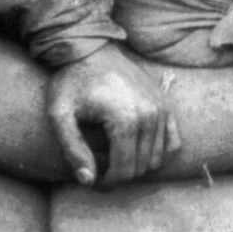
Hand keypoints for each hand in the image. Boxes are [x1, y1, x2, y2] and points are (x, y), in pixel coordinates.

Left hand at [46, 43, 180, 186]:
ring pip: (157, 159)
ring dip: (136, 166)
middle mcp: (150, 116)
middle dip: (119, 175)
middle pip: (141, 167)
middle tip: (97, 169)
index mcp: (125, 120)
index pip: (124, 170)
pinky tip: (135, 150)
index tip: (91, 181)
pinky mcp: (166, 104)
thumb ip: (72, 149)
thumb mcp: (59, 114)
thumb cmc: (70, 81)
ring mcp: (162, 109)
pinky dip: (157, 153)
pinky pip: (173, 142)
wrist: (88, 48)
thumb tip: (88, 181)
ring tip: (111, 157)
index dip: (107, 183)